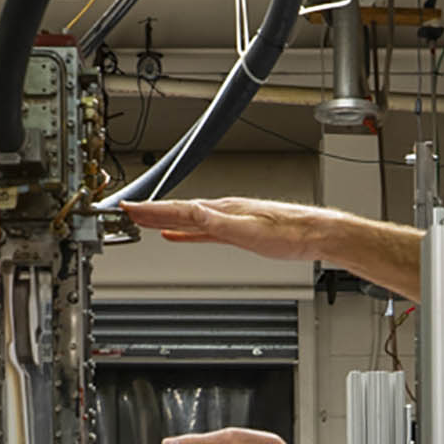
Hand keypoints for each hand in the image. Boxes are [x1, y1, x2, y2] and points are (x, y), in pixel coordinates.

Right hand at [123, 198, 339, 263]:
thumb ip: (217, 223)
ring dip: (165, 220)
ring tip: (145, 220)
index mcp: (223, 210)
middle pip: (179, 211)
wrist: (317, 234)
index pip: (179, 209)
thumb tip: (191, 213)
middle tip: (127, 211)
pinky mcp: (238, 231)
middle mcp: (223, 211)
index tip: (129, 208)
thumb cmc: (291, 233)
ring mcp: (229, 220)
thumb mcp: (249, 231)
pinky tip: (178, 235)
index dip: (152, 209)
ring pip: (188, 219)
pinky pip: (203, 231)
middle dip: (151, 211)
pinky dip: (186, 232)